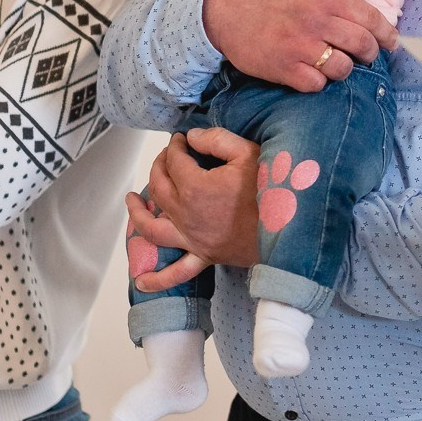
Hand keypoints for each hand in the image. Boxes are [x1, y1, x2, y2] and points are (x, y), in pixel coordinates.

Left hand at [128, 129, 262, 286]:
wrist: (289, 227)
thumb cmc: (272, 189)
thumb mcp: (248, 153)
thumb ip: (216, 139)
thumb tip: (192, 138)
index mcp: (194, 187)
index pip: (174, 161)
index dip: (175, 146)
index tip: (181, 139)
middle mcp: (185, 214)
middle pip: (159, 187)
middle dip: (159, 166)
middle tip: (166, 157)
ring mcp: (192, 238)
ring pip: (153, 227)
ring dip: (138, 213)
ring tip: (132, 200)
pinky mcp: (204, 255)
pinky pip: (177, 272)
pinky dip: (157, 279)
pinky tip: (141, 282)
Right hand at [202, 0, 395, 92]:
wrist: (223, 9)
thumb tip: (361, 15)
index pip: (370, 17)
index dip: (386, 33)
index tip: (392, 43)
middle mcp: (316, 21)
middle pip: (362, 45)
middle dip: (370, 54)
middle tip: (366, 56)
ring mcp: (300, 46)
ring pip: (343, 69)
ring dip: (342, 69)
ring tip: (334, 64)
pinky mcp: (284, 68)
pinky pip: (316, 84)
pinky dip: (318, 82)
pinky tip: (311, 73)